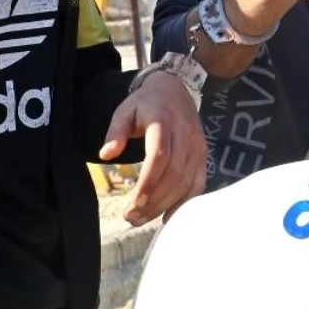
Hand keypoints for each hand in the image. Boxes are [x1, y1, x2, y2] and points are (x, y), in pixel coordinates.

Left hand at [99, 72, 206, 226]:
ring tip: (142, 219)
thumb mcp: (124, 111)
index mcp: (164, 121)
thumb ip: (115, 132)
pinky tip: (167, 216)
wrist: (175, 89)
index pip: (159, 156)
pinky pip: (198, 183)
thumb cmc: (145, 104)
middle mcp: (185, 134)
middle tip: (131, 218)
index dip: (149, 183)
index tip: (134, 204)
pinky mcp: (203, 154)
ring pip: (186, 182)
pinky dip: (185, 202)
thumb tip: (105, 154)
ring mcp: (197, 145)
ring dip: (165, 205)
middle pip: (173, 174)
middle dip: (153, 201)